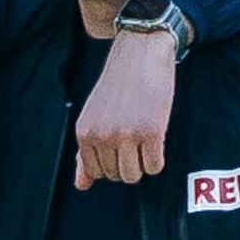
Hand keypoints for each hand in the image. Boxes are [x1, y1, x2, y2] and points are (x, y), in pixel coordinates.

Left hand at [74, 29, 175, 187]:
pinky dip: (158, 159)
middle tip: (135, 137)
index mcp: (84, 132)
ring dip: (143, 163)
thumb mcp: (94, 117)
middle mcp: (101, 136)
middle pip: (116, 176)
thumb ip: (85, 152)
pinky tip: (156, 138)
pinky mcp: (151, 132)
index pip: (96, 173)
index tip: (120, 144)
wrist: (141, 52)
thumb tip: (81, 186)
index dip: (112, 162)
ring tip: (144, 141)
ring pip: (134, 175)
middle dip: (128, 163)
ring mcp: (126, 135)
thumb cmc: (119, 86)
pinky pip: (155, 167)